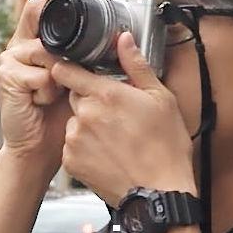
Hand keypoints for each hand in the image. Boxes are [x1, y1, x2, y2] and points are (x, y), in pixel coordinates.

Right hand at [0, 0, 70, 167]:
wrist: (39, 147)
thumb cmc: (59, 114)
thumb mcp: (76, 77)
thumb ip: (83, 53)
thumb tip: (113, 34)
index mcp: (35, 40)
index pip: (36, 2)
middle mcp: (19, 45)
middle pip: (41, 21)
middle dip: (61, 46)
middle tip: (63, 78)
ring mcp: (10, 59)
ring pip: (47, 52)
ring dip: (59, 77)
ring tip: (52, 94)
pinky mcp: (8, 76)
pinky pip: (41, 75)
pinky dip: (48, 92)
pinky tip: (41, 103)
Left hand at [52, 33, 196, 206]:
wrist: (159, 193)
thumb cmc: (166, 147)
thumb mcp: (161, 98)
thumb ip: (136, 66)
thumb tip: (123, 39)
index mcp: (105, 94)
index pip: (66, 71)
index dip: (69, 69)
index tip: (75, 71)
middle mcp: (84, 115)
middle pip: (74, 97)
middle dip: (89, 101)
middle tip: (114, 115)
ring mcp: (74, 140)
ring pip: (73, 123)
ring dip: (86, 126)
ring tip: (114, 140)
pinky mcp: (70, 163)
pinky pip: (71, 148)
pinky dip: (84, 149)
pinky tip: (106, 155)